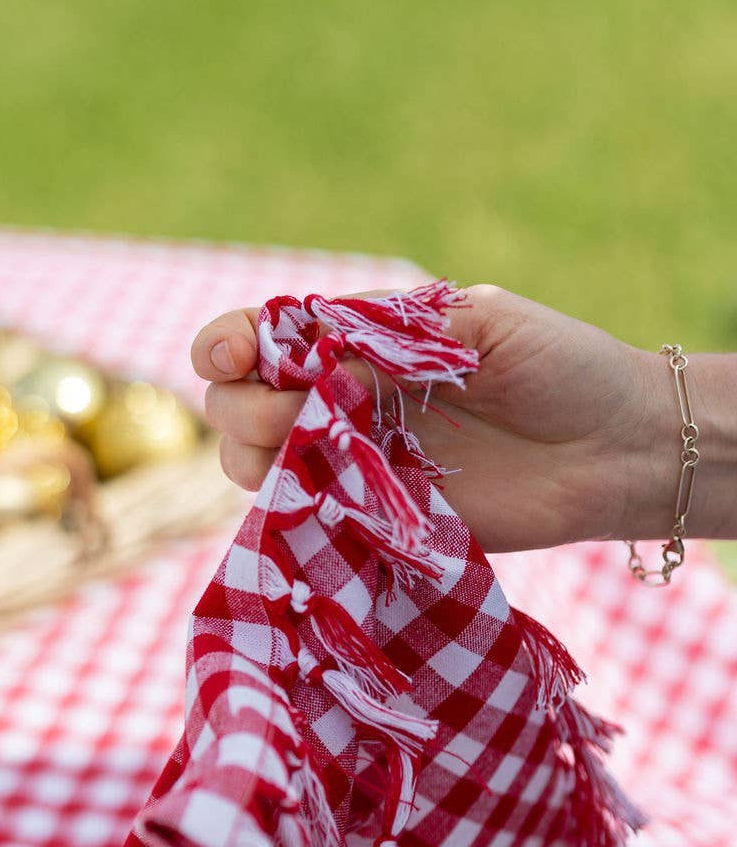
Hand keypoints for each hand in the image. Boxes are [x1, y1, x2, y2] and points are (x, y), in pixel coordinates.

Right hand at [192, 284, 686, 552]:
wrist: (617, 448)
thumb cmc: (560, 367)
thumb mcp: (480, 324)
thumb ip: (395, 337)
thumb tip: (319, 366)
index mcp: (361, 343)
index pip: (262, 338)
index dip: (229, 342)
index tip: (237, 353)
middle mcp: (344, 402)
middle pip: (236, 406)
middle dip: (243, 405)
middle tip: (296, 412)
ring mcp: (355, 464)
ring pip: (254, 466)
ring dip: (257, 457)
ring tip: (314, 452)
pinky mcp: (379, 522)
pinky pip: (308, 521)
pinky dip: (295, 510)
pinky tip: (325, 497)